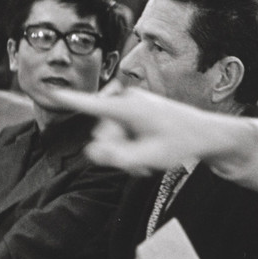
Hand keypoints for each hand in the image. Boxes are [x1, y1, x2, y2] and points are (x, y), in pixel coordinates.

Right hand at [49, 86, 254, 175]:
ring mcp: (132, 106)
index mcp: (129, 107)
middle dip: (116, 151)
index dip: (70, 101)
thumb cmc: (182, 144)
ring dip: (124, 152)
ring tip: (146, 164)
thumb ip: (118, 158)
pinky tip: (146, 158)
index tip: (51, 92)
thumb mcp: (150, 158)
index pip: (93, 105)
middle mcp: (127, 101)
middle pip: (101, 132)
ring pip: (111, 136)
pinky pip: (121, 133)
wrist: (207, 135)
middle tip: (140, 166)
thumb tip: (92, 153)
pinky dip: (130, 147)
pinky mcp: (136, 112)